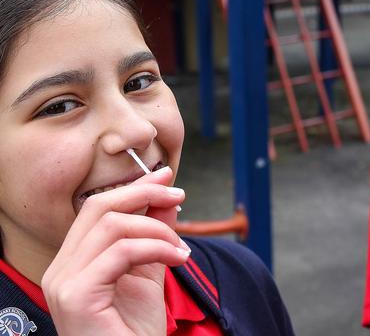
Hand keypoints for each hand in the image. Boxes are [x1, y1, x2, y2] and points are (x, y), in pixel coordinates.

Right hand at [42, 167, 188, 335]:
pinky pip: (122, 252)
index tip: (166, 177)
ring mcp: (63, 282)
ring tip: (181, 248)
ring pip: (112, 225)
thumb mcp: (151, 270)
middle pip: (99, 207)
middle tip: (178, 195)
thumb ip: (155, 234)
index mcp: (74, 260)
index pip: (97, 208)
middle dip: (144, 193)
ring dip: (157, 230)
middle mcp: (61, 268)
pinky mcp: (76, 296)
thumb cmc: (135, 329)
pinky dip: (157, 248)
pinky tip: (178, 259)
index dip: (133, 187)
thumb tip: (167, 197)